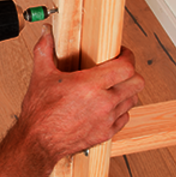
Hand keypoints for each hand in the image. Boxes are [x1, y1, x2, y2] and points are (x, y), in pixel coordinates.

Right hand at [16, 27, 143, 162]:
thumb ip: (44, 50)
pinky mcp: (106, 133)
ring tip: (114, 87)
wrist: (38, 142)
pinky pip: (125, 118)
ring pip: (133, 100)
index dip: (128, 56)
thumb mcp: (40, 76)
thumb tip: (45, 34)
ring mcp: (107, 119)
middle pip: (137, 83)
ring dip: (127, 91)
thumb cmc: (40, 114)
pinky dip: (120, 110)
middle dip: (132, 74)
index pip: (126, 67)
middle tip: (121, 70)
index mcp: (90, 85)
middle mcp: (103, 102)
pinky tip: (109, 106)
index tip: (122, 53)